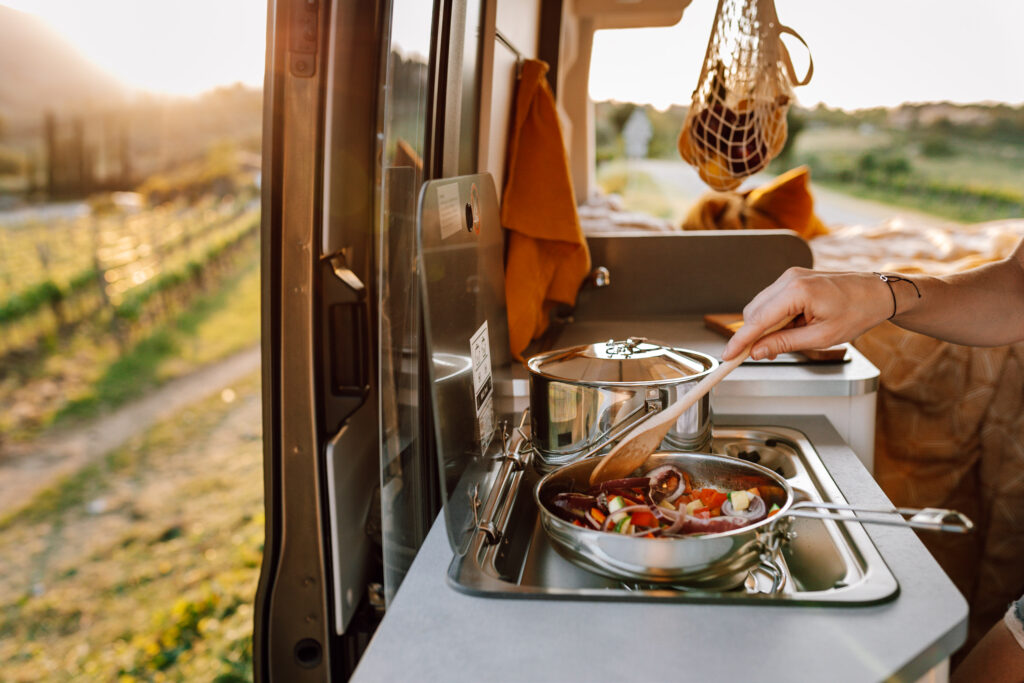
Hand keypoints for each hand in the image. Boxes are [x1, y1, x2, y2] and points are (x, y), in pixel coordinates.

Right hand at [722, 268, 891, 360]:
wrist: (878, 293)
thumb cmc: (858, 311)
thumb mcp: (821, 337)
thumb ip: (785, 343)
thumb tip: (758, 351)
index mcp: (797, 291)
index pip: (758, 320)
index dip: (740, 341)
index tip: (727, 356)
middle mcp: (789, 279)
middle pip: (754, 312)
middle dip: (754, 335)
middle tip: (765, 355)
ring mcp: (790, 277)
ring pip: (761, 307)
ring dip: (767, 327)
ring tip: (794, 338)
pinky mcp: (793, 279)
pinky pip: (773, 301)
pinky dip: (776, 318)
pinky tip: (795, 327)